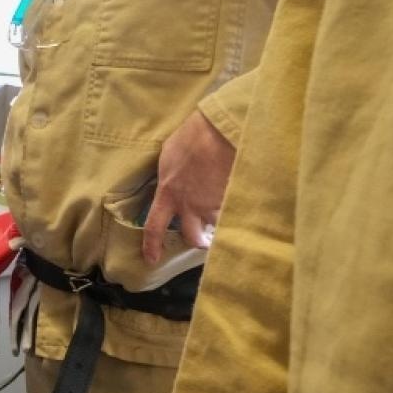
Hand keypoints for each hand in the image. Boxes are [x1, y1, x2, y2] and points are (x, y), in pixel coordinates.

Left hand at [144, 109, 236, 263]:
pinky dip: (236, 208)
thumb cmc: (189, 140)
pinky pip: (233, 210)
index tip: (152, 259)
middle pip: (192, 237)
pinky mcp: (234, 199)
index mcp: (168, 195)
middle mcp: (191, 206)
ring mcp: (214, 205)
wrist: (218, 133)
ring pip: (218, 225)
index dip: (152, 246)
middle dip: (198, 242)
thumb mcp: (167, 159)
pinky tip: (240, 199)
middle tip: (202, 240)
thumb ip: (167, 178)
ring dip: (220, 223)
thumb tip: (169, 183)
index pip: (155, 227)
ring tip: (226, 214)